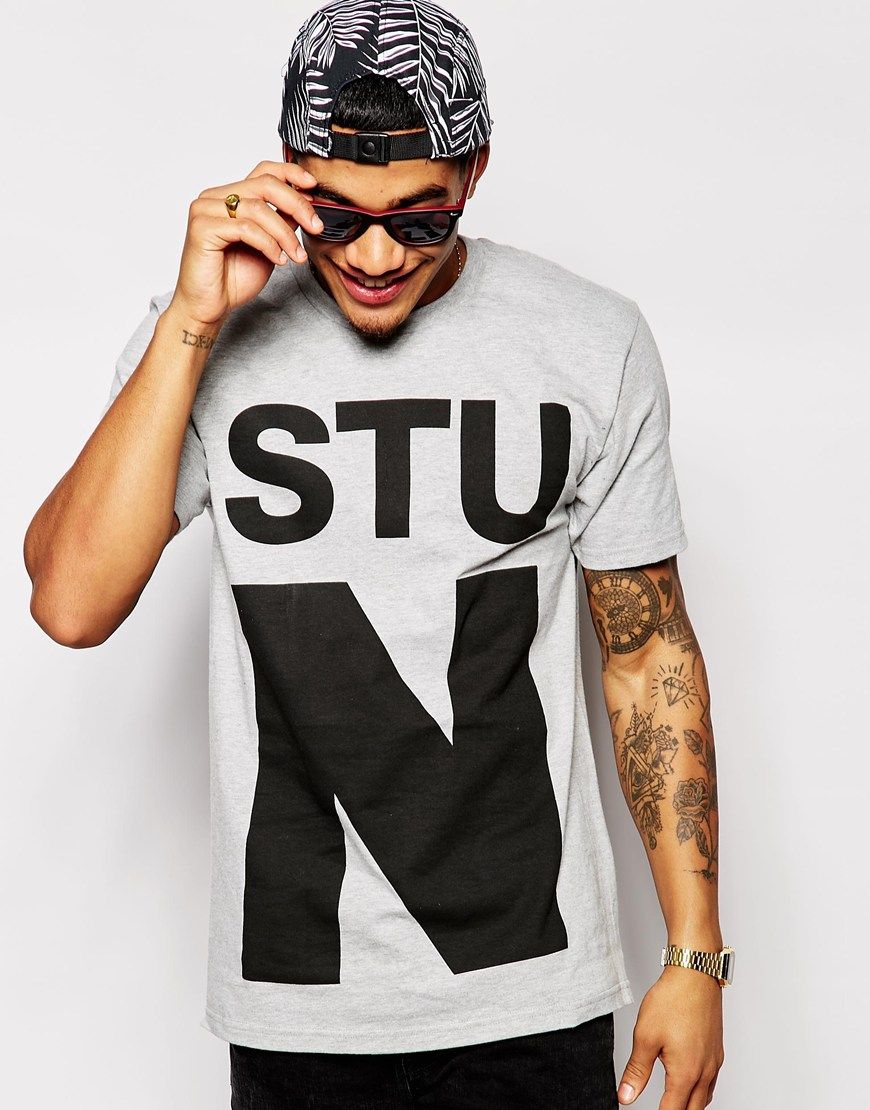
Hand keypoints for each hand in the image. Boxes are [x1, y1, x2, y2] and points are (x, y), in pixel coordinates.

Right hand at [169, 159, 324, 327]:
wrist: (209, 307)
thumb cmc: (234, 279)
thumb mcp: (269, 245)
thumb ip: (282, 221)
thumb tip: (306, 201)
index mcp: (229, 196)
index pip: (263, 171)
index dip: (291, 175)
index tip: (313, 186)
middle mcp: (214, 197)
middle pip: (264, 185)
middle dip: (297, 205)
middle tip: (315, 226)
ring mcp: (205, 210)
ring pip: (259, 208)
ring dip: (285, 234)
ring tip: (295, 256)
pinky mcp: (202, 228)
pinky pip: (246, 229)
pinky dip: (268, 244)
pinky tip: (278, 260)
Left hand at [617, 966, 724, 1107]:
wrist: (695, 974)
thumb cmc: (671, 1000)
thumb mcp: (645, 1036)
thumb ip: (636, 1071)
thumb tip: (625, 1097)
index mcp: (686, 1073)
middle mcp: (705, 1071)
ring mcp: (714, 1061)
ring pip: (704, 1098)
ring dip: (690, 1105)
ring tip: (674, 1105)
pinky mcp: (717, 1050)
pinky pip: (711, 1082)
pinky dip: (700, 1091)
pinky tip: (690, 1083)